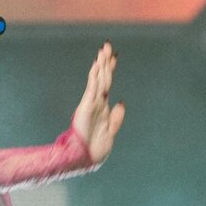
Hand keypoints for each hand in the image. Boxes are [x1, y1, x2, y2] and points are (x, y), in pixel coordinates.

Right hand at [72, 42, 124, 163]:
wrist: (85, 159)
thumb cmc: (96, 149)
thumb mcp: (111, 132)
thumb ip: (116, 118)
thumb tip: (121, 102)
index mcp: (102, 108)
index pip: (106, 84)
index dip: (109, 70)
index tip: (113, 57)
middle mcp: (96, 102)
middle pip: (103, 78)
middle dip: (105, 62)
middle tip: (107, 45)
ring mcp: (91, 103)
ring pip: (98, 80)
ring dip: (101, 65)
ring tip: (103, 50)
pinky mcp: (86, 107)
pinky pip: (92, 88)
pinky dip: (95, 77)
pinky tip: (97, 65)